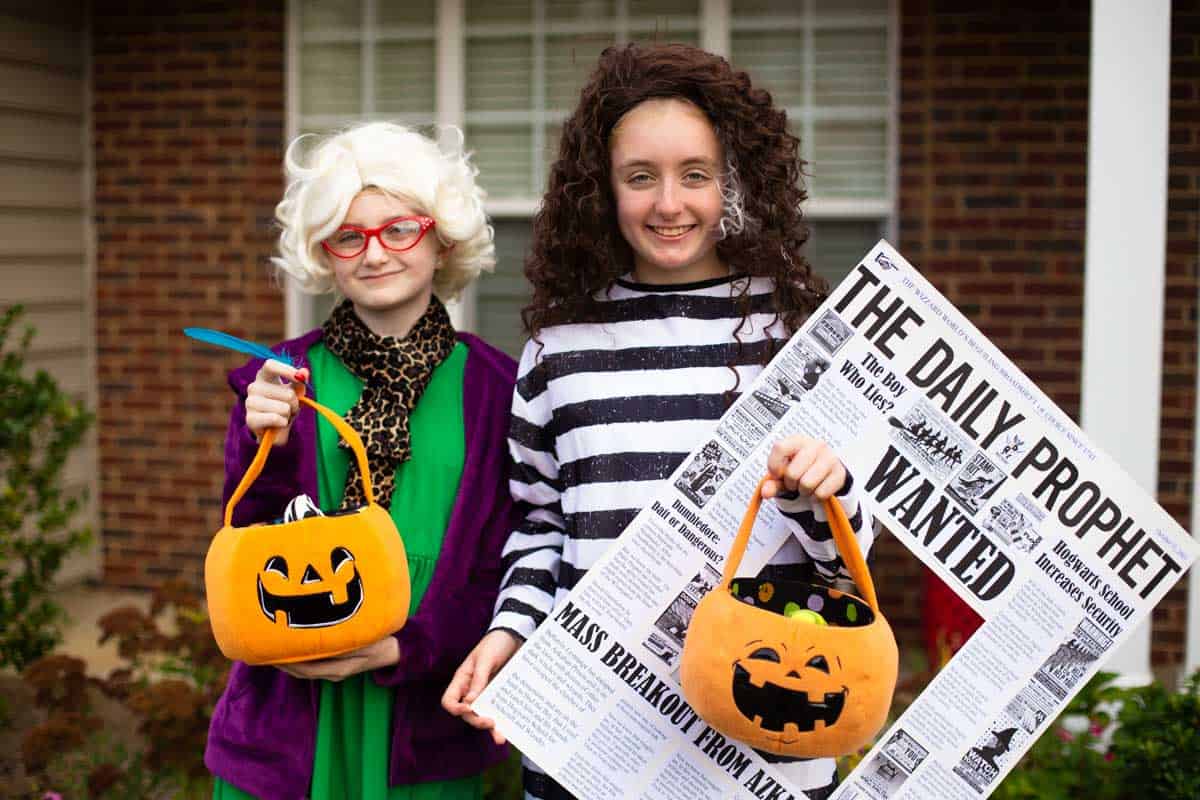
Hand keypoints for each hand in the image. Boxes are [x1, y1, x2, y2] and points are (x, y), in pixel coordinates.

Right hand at [245, 359, 308, 444]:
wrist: (274, 430)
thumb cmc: (284, 406)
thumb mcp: (295, 393)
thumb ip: (299, 383)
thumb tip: (304, 372)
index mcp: (263, 376)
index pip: (270, 365)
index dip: (286, 370)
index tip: (299, 378)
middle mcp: (254, 387)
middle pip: (287, 393)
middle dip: (295, 403)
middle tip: (289, 408)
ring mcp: (249, 402)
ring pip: (284, 408)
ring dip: (288, 415)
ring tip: (281, 416)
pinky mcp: (250, 419)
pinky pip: (276, 419)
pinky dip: (283, 423)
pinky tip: (277, 424)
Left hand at [276, 636, 399, 681]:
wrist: (394, 652)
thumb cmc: (380, 643)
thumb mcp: (364, 641)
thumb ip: (344, 642)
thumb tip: (324, 637)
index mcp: (338, 670)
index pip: (306, 669)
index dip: (289, 662)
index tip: (273, 653)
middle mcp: (333, 673)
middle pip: (301, 672)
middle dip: (283, 663)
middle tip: (265, 651)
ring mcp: (334, 671)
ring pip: (305, 670)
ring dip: (289, 662)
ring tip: (274, 650)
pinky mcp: (336, 666)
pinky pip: (313, 665)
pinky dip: (300, 659)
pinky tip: (293, 648)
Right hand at [441, 630, 521, 744]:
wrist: (515, 636)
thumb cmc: (495, 643)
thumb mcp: (486, 659)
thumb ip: (479, 679)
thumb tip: (470, 702)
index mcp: (462, 680)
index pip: (449, 701)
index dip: (456, 708)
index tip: (469, 708)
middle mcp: (472, 690)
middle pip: (467, 713)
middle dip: (477, 720)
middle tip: (491, 722)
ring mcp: (487, 694)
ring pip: (483, 715)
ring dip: (491, 728)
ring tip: (501, 738)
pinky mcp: (501, 695)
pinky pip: (499, 711)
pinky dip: (502, 722)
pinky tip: (508, 731)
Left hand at [762, 435, 845, 500]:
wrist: (825, 474)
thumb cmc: (800, 469)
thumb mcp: (783, 475)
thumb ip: (772, 483)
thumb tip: (765, 492)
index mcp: (797, 440)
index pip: (780, 448)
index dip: (774, 466)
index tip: (777, 474)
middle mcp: (815, 445)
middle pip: (792, 473)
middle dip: (790, 484)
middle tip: (794, 482)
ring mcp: (830, 458)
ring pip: (807, 484)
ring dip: (803, 491)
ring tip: (805, 486)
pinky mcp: (840, 473)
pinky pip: (820, 493)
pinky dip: (815, 497)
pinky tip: (817, 489)